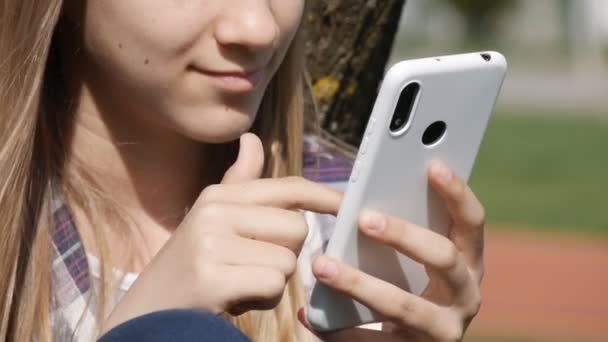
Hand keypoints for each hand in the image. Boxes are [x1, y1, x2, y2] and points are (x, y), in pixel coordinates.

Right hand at [101, 133, 341, 333]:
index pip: (287, 188)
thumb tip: (251, 139)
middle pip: (297, 228)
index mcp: (219, 197)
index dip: (322, 196)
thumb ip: (239, 183)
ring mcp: (211, 243)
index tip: (346, 204)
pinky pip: (273, 285)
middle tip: (249, 267)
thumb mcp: (212, 219)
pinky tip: (234, 300)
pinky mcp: (213, 277)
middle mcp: (215, 212)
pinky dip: (262, 299)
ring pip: (288, 261)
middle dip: (284, 255)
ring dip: (272, 281)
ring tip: (238, 284)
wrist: (147, 313)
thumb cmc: (192, 267)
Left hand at [300, 160, 484, 341]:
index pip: (472, 222)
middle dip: (405, 235)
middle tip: (364, 217)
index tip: (431, 164)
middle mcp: (466, 296)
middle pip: (444, 257)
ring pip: (403, 304)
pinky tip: (309, 314)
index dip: (457, 193)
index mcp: (468, 263)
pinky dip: (339, 329)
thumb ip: (405, 232)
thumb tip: (362, 200)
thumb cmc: (412, 287)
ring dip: (359, 283)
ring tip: (321, 265)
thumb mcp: (418, 262)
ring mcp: (444, 330)